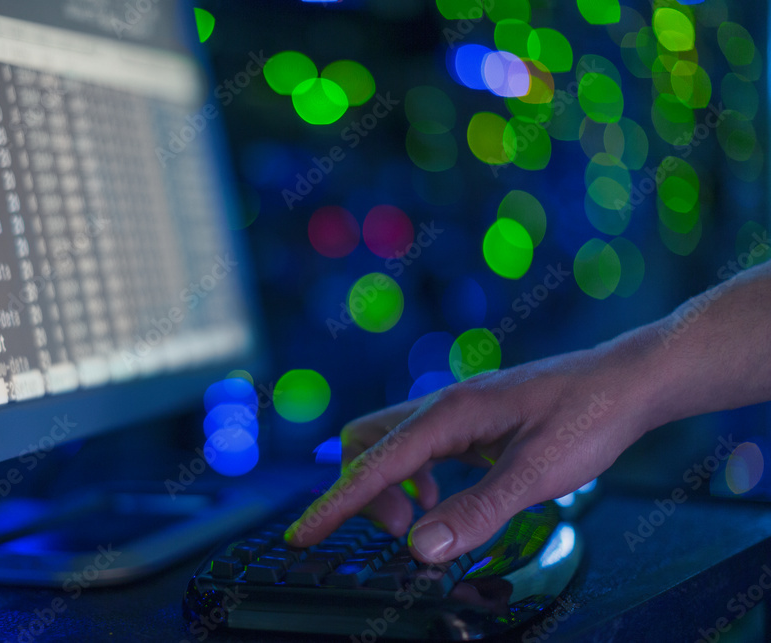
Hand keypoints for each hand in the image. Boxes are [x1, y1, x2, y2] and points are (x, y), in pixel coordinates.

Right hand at [284, 332, 666, 563]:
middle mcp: (441, 407)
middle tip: (403, 532)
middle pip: (366, 444)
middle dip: (365, 492)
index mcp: (447, 414)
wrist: (627, 381)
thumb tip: (421, 548)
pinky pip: (422, 449)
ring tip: (428, 520)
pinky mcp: (471, 422)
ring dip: (393, 487)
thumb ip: (478, 510)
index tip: (301, 536)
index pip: (373, 465)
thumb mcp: (537, 472)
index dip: (335, 506)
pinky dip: (419, 480)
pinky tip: (451, 497)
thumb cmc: (588, 417)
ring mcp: (455, 412)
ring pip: (392, 446)